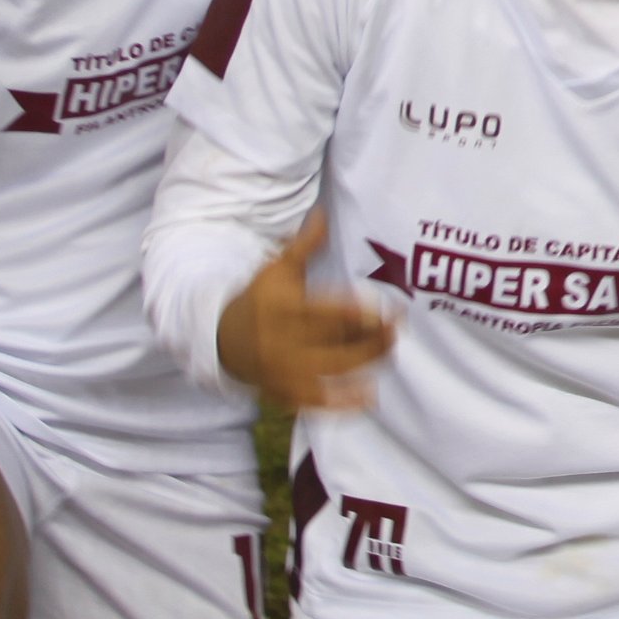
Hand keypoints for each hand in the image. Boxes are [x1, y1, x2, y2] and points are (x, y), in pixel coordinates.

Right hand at [213, 209, 393, 411]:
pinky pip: (314, 402)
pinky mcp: (282, 392)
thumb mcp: (275, 270)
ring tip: (391, 355)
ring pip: (327, 373)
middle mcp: (280, 343)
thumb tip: (322, 215)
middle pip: (330, 344)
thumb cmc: (259, 299)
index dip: (355, 312)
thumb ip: (303, 246)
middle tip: (397, 329)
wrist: (222, 339)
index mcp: (281, 310)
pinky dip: (341, 403)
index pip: (323, 313)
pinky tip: (369, 398)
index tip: (384, 308)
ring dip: (361, 367)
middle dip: (367, 340)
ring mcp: (281, 371)